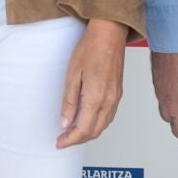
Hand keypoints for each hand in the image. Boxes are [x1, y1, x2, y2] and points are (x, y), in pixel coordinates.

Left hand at [57, 19, 127, 147]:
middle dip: (78, 139)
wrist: (109, 35)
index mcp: (96, 98)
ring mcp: (116, 98)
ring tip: (72, 131)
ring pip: (103, 126)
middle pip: (94, 132)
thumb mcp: (72, 74)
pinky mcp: (118, 94)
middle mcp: (109, 101)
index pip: (83, 130)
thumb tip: (65, 123)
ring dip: (88, 133)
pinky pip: (109, 117)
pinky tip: (87, 120)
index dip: (70, 140)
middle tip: (62, 139)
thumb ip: (69, 101)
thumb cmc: (90, 49)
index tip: (59, 143)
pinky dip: (97, 124)